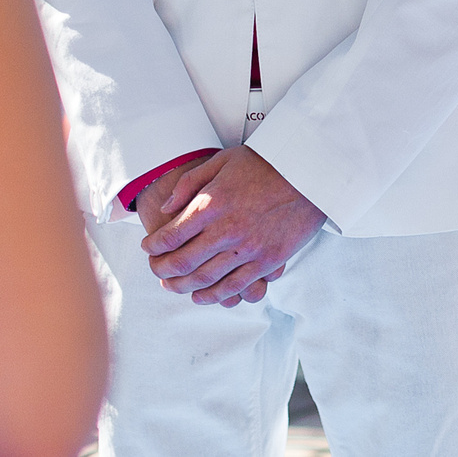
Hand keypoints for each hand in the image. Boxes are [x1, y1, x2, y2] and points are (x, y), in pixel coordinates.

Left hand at [139, 147, 325, 307]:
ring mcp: (248, 249)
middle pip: (183, 262)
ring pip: (206, 279)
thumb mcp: (222, 161)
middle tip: (156, 270)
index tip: (148, 248)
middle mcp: (227, 230)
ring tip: (172, 286)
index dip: (154, 246)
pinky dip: (214, 296)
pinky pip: (235, 287)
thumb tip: (167, 207)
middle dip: (163, 270)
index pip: (171, 235)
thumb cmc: (266, 163)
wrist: (309, 173)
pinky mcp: (267, 261)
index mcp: (212, 203)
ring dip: (183, 286)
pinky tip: (202, 296)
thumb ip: (190, 184)